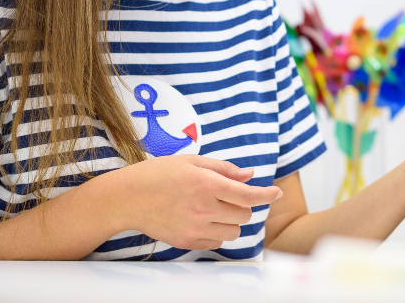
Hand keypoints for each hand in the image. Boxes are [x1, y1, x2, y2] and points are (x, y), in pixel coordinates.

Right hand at [112, 155, 282, 249]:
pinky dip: (218, 232)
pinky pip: (217, 242)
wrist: (127, 198)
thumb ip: (224, 169)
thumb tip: (250, 174)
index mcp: (206, 185)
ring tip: (214, 207)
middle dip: (243, 204)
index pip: (248, 195)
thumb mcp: (191, 161)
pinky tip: (203, 219)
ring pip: (234, 231)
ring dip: (232, 220)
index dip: (267, 194)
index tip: (277, 193)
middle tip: (227, 195)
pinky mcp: (187, 242)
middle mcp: (204, 209)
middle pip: (244, 214)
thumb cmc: (158, 174)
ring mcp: (195, 228)